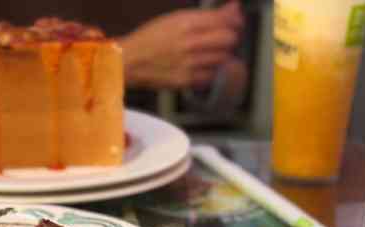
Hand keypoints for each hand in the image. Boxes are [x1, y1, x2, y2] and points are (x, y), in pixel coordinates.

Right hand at [118, 1, 242, 89]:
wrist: (129, 61)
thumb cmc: (150, 39)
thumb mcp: (177, 18)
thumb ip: (208, 15)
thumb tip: (234, 7)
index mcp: (186, 23)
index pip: (226, 21)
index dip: (234, 22)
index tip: (233, 24)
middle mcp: (189, 43)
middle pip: (229, 40)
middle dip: (229, 39)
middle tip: (222, 40)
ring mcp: (187, 64)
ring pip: (223, 59)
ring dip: (221, 56)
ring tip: (210, 54)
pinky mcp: (184, 80)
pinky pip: (211, 76)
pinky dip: (211, 72)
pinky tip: (202, 67)